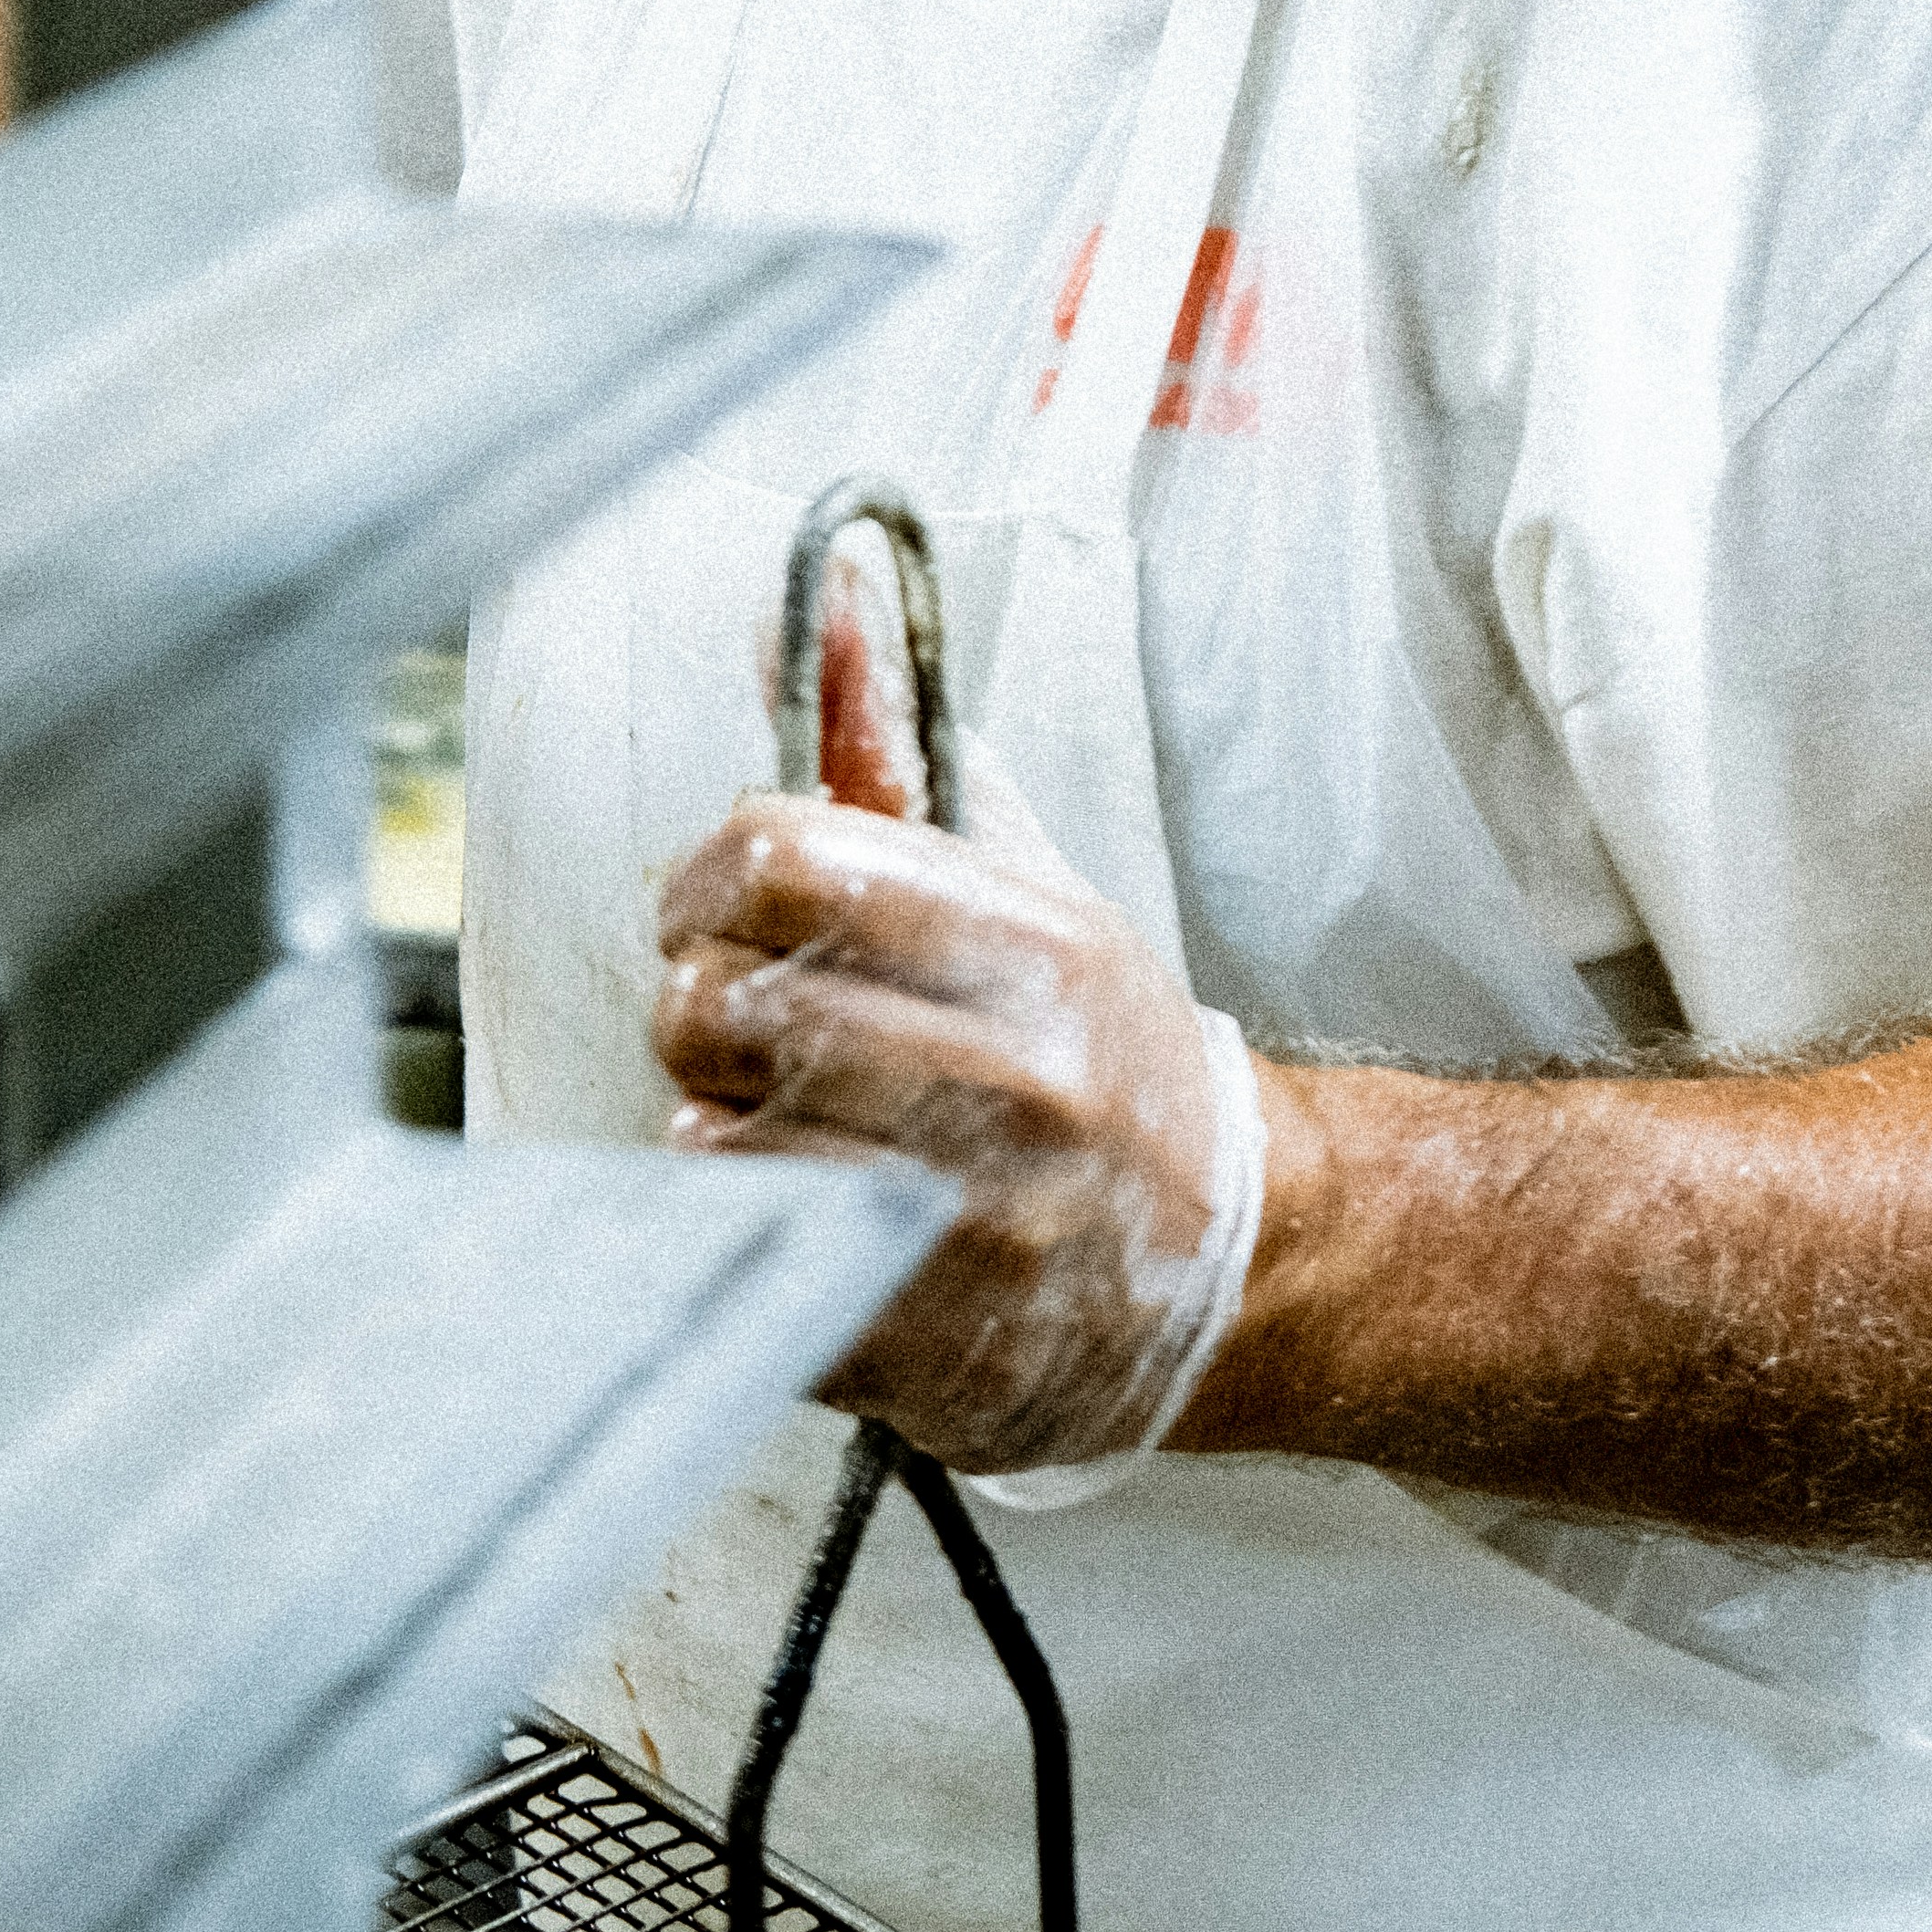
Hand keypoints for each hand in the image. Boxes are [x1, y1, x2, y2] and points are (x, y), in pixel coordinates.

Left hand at [653, 760, 1261, 1480]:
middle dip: (700, 1006)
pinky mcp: (927, 1335)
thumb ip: (899, 750)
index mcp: (1034, 941)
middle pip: (719, 1000)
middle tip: (745, 1023)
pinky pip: (743, 1253)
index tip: (715, 908)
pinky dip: (743, 1221)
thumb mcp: (1027, 884)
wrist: (1230, 1254)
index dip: (704, 876)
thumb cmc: (1099, 1050)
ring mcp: (972, 1212)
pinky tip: (802, 1200)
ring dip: (714, 1122)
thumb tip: (819, 596)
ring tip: (779, 1117)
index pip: (779, 857)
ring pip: (708, 1136)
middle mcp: (1012, 1073)